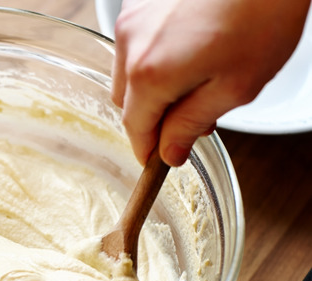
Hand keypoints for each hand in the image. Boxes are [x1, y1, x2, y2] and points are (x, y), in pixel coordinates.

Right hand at [111, 0, 309, 165]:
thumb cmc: (261, 14)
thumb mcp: (235, 86)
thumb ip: (193, 124)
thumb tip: (170, 151)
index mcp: (150, 74)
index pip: (135, 127)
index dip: (147, 149)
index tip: (159, 159)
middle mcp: (131, 44)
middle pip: (126, 100)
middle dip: (153, 115)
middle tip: (193, 116)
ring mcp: (132, 19)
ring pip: (128, 71)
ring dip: (153, 84)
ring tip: (197, 75)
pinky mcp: (139, 2)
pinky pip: (136, 43)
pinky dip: (154, 55)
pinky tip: (191, 46)